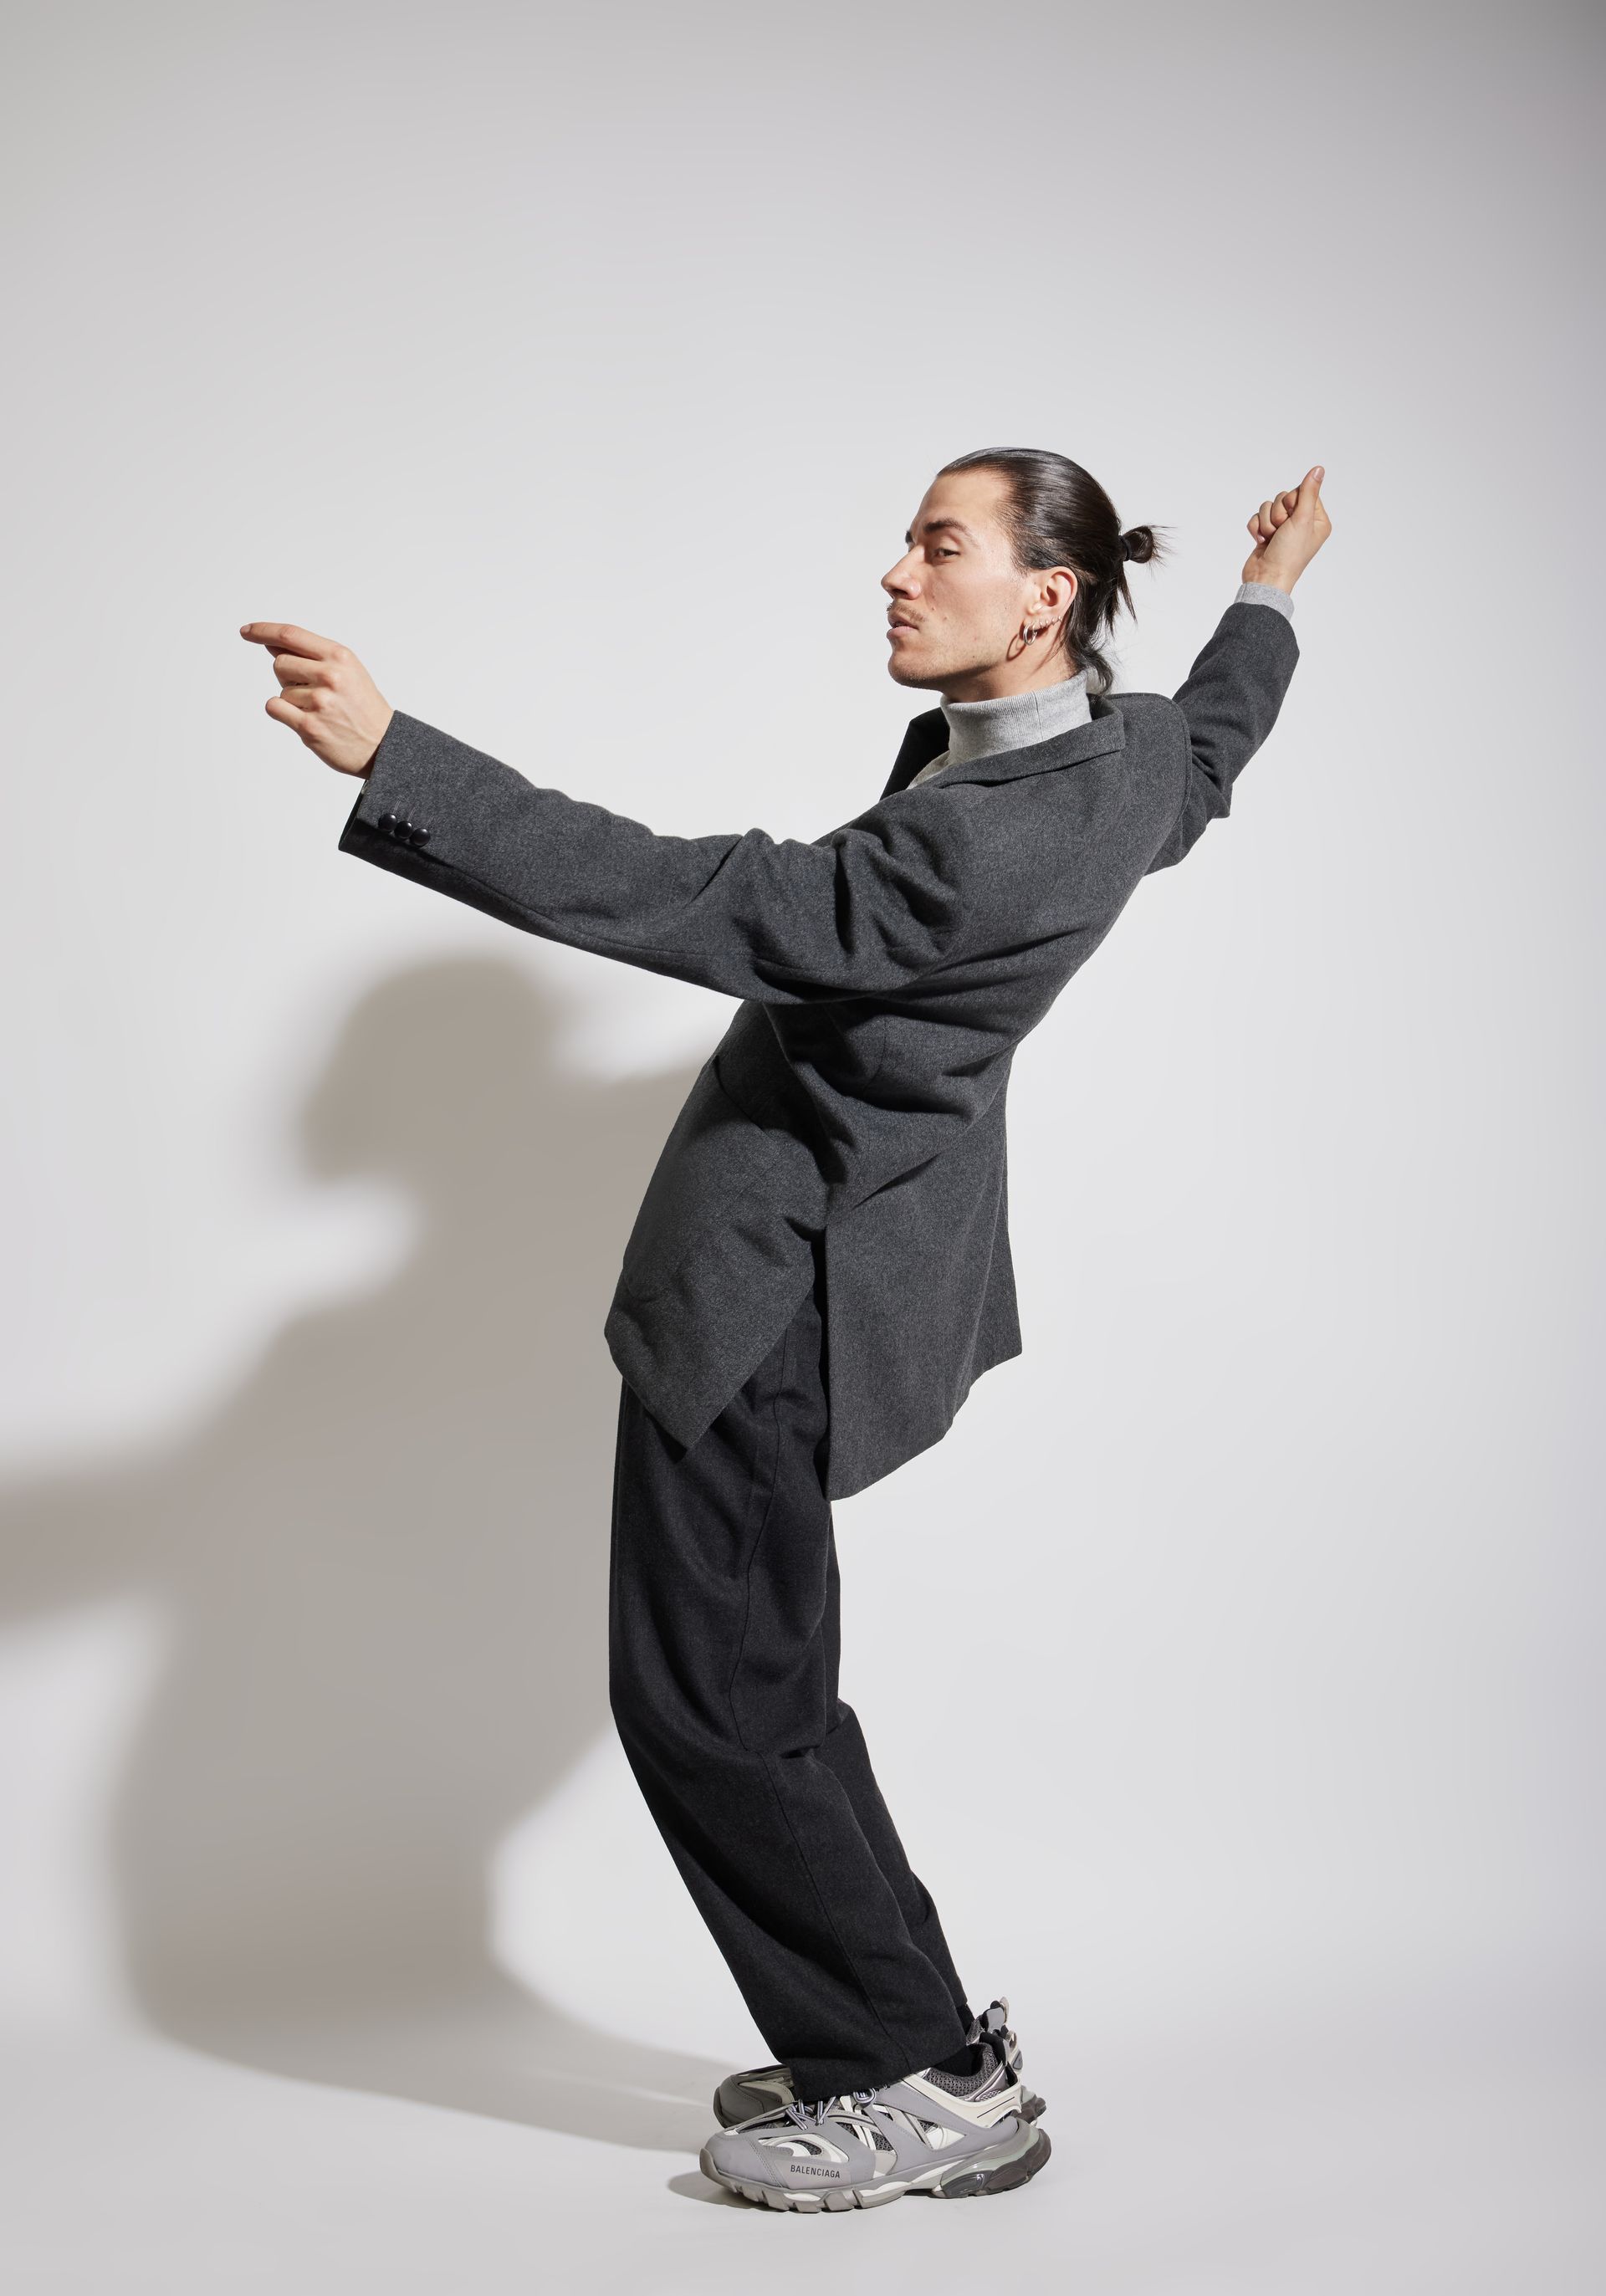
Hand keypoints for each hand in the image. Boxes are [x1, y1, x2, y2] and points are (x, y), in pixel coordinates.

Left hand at [238, 621, 392, 776]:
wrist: (384, 745)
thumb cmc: (363, 707)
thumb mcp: (347, 671)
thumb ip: (311, 656)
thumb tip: (271, 643)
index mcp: (339, 656)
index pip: (290, 636)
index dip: (263, 630)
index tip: (246, 631)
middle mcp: (330, 675)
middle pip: (280, 664)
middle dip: (288, 677)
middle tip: (314, 692)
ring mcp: (319, 702)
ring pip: (281, 690)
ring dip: (294, 700)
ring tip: (322, 711)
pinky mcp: (309, 727)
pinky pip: (275, 708)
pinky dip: (283, 713)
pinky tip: (305, 719)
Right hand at [1241, 466, 1329, 593]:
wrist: (1266, 578)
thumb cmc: (1288, 555)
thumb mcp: (1302, 519)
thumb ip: (1309, 492)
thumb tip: (1319, 469)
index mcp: (1317, 520)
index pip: (1303, 491)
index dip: (1293, 502)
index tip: (1293, 518)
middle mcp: (1302, 522)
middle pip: (1284, 497)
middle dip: (1278, 514)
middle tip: (1282, 531)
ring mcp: (1283, 528)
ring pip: (1269, 506)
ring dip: (1266, 522)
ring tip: (1271, 539)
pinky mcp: (1267, 533)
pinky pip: (1257, 516)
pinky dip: (1256, 528)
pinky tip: (1261, 542)